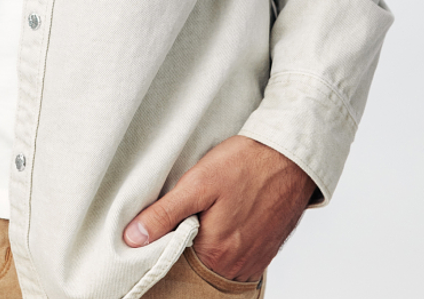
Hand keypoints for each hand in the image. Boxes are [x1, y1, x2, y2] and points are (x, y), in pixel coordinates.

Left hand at [122, 135, 315, 282]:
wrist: (290, 155)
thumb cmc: (246, 164)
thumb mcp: (198, 183)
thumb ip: (165, 214)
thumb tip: (132, 238)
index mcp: (217, 255)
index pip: (177, 266)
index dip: (164, 247)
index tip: (159, 229)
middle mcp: (238, 267)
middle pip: (199, 268)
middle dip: (186, 248)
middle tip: (184, 218)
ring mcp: (255, 262)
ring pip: (219, 265)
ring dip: (208, 247)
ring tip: (203, 218)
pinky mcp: (266, 252)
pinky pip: (239, 260)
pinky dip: (227, 247)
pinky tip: (224, 222)